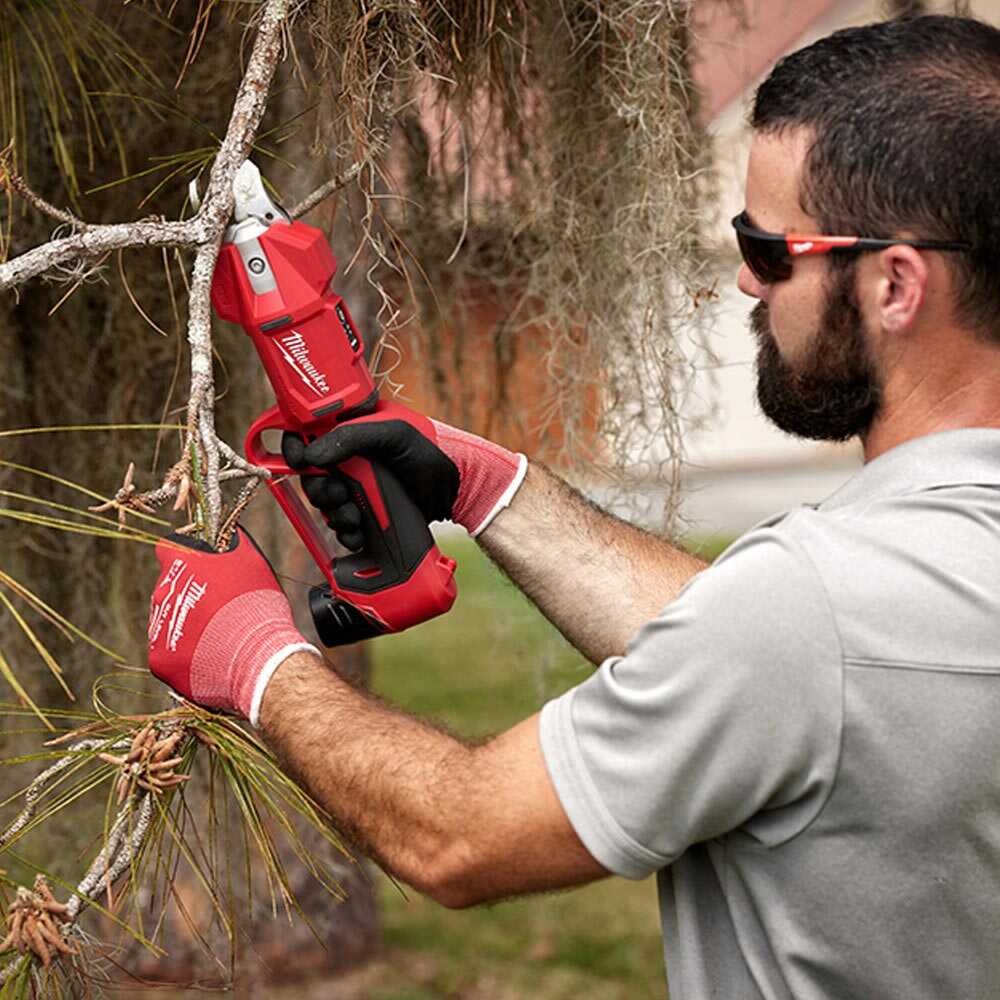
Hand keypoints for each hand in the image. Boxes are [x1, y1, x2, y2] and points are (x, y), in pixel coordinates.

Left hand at [147, 528, 317, 724]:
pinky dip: (186, 654)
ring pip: (168, 620)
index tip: (202, 567)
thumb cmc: (257, 607)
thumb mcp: (252, 560)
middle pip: (169, 588)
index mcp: (179, 563)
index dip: (186, 557)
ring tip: (219, 634)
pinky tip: (210, 654)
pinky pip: (169, 653)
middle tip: (219, 607)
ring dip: (188, 624)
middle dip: (190, 594)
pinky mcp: (160, 660)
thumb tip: (230, 533)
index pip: (169, 550)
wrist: (258, 658)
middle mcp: (161, 593)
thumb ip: (233, 543)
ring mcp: (157, 627)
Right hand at [282, 400, 526, 548]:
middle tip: (341, 494)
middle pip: (311, 476)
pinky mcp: (365, 512)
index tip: (300, 462)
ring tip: (356, 517)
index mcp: (349, 430)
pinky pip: (342, 526)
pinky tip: (360, 533)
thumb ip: (350, 437)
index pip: (305, 435)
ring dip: (336, 515)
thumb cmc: (430, 450)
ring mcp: (356, 486)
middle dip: (322, 491)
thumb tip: (310, 455)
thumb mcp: (393, 434)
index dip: (295, 449)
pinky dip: (347, 533)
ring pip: (325, 505)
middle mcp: (348, 458)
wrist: (458, 488)